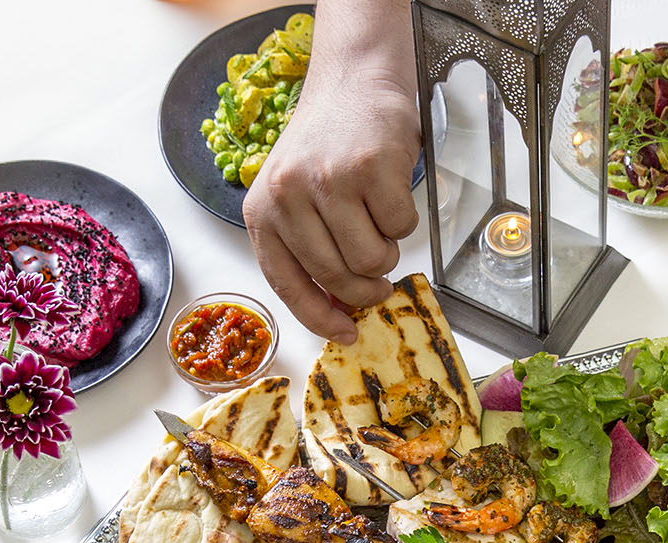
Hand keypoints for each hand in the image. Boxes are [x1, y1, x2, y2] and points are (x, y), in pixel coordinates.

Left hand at [244, 75, 417, 341]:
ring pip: (370, 259)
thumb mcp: (297, 196)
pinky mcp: (370, 168)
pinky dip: (405, 221)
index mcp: (263, 209)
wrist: (354, 82)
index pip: (286, 282)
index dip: (318, 316)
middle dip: (365, 289)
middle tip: (380, 284)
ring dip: (386, 253)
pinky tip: (390, 193)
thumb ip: (307, 247)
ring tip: (380, 224)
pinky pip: (400, 228)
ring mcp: (329, 180)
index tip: (345, 334)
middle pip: (335, 276)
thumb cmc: (328, 146)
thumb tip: (337, 308)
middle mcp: (289, 194)